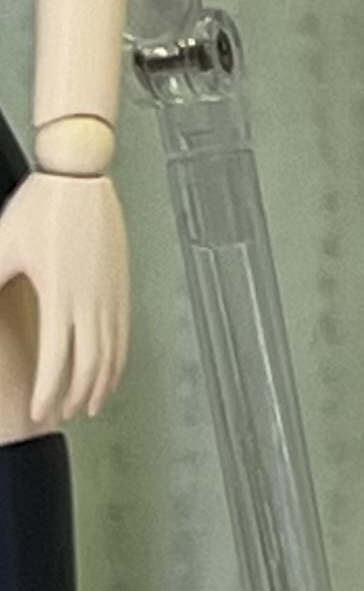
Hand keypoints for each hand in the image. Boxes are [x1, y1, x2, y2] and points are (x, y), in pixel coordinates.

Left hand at [0, 169, 126, 427]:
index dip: (49, 392)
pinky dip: (119, 360)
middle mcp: (91, 300)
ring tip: (90, 404)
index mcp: (60, 295)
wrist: (79, 176)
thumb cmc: (42, 206)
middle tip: (62, 415)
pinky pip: (123, 334)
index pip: (57, 360)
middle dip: (75, 396)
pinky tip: (112, 368)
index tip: (41, 412)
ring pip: (112, 353)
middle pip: (90, 365)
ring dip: (101, 384)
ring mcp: (111, 293)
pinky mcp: (120, 284)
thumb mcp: (1, 248)